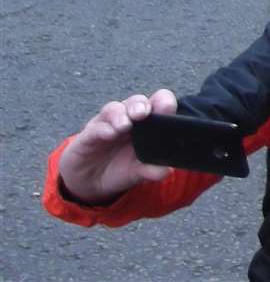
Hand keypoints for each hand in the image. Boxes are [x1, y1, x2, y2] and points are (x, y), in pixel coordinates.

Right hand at [57, 90, 178, 205]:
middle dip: (141, 105)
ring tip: (125, 125)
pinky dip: (103, 129)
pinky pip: (95, 128)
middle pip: (136, 102)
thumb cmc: (120, 168)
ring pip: (115, 109)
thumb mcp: (138, 171)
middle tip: (142, 114)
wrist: (90, 181)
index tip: (167, 108)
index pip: (158, 103)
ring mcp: (107, 124)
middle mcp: (128, 119)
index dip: (163, 101)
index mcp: (147, 124)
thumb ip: (151, 169)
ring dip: (121, 114)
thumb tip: (166, 171)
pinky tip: (109, 133)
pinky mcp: (88, 135)